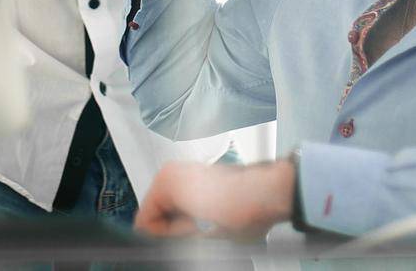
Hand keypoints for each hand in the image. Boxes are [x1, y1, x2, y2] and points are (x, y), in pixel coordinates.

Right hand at [136, 159, 294, 238]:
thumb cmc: (238, 210)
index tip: (180, 241)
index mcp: (165, 182)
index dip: (161, 237)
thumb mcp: (198, 237)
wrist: (271, 193)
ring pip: (174, 210)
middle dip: (174, 230)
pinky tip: (214, 219)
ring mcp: (189, 172)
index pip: (144, 220)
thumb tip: (159, 242)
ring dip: (186, 224)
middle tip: (197, 234)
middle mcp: (174, 172)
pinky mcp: (204, 177)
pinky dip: (196, 215)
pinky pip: (187, 203)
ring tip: (208, 226)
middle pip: (159, 213)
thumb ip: (169, 240)